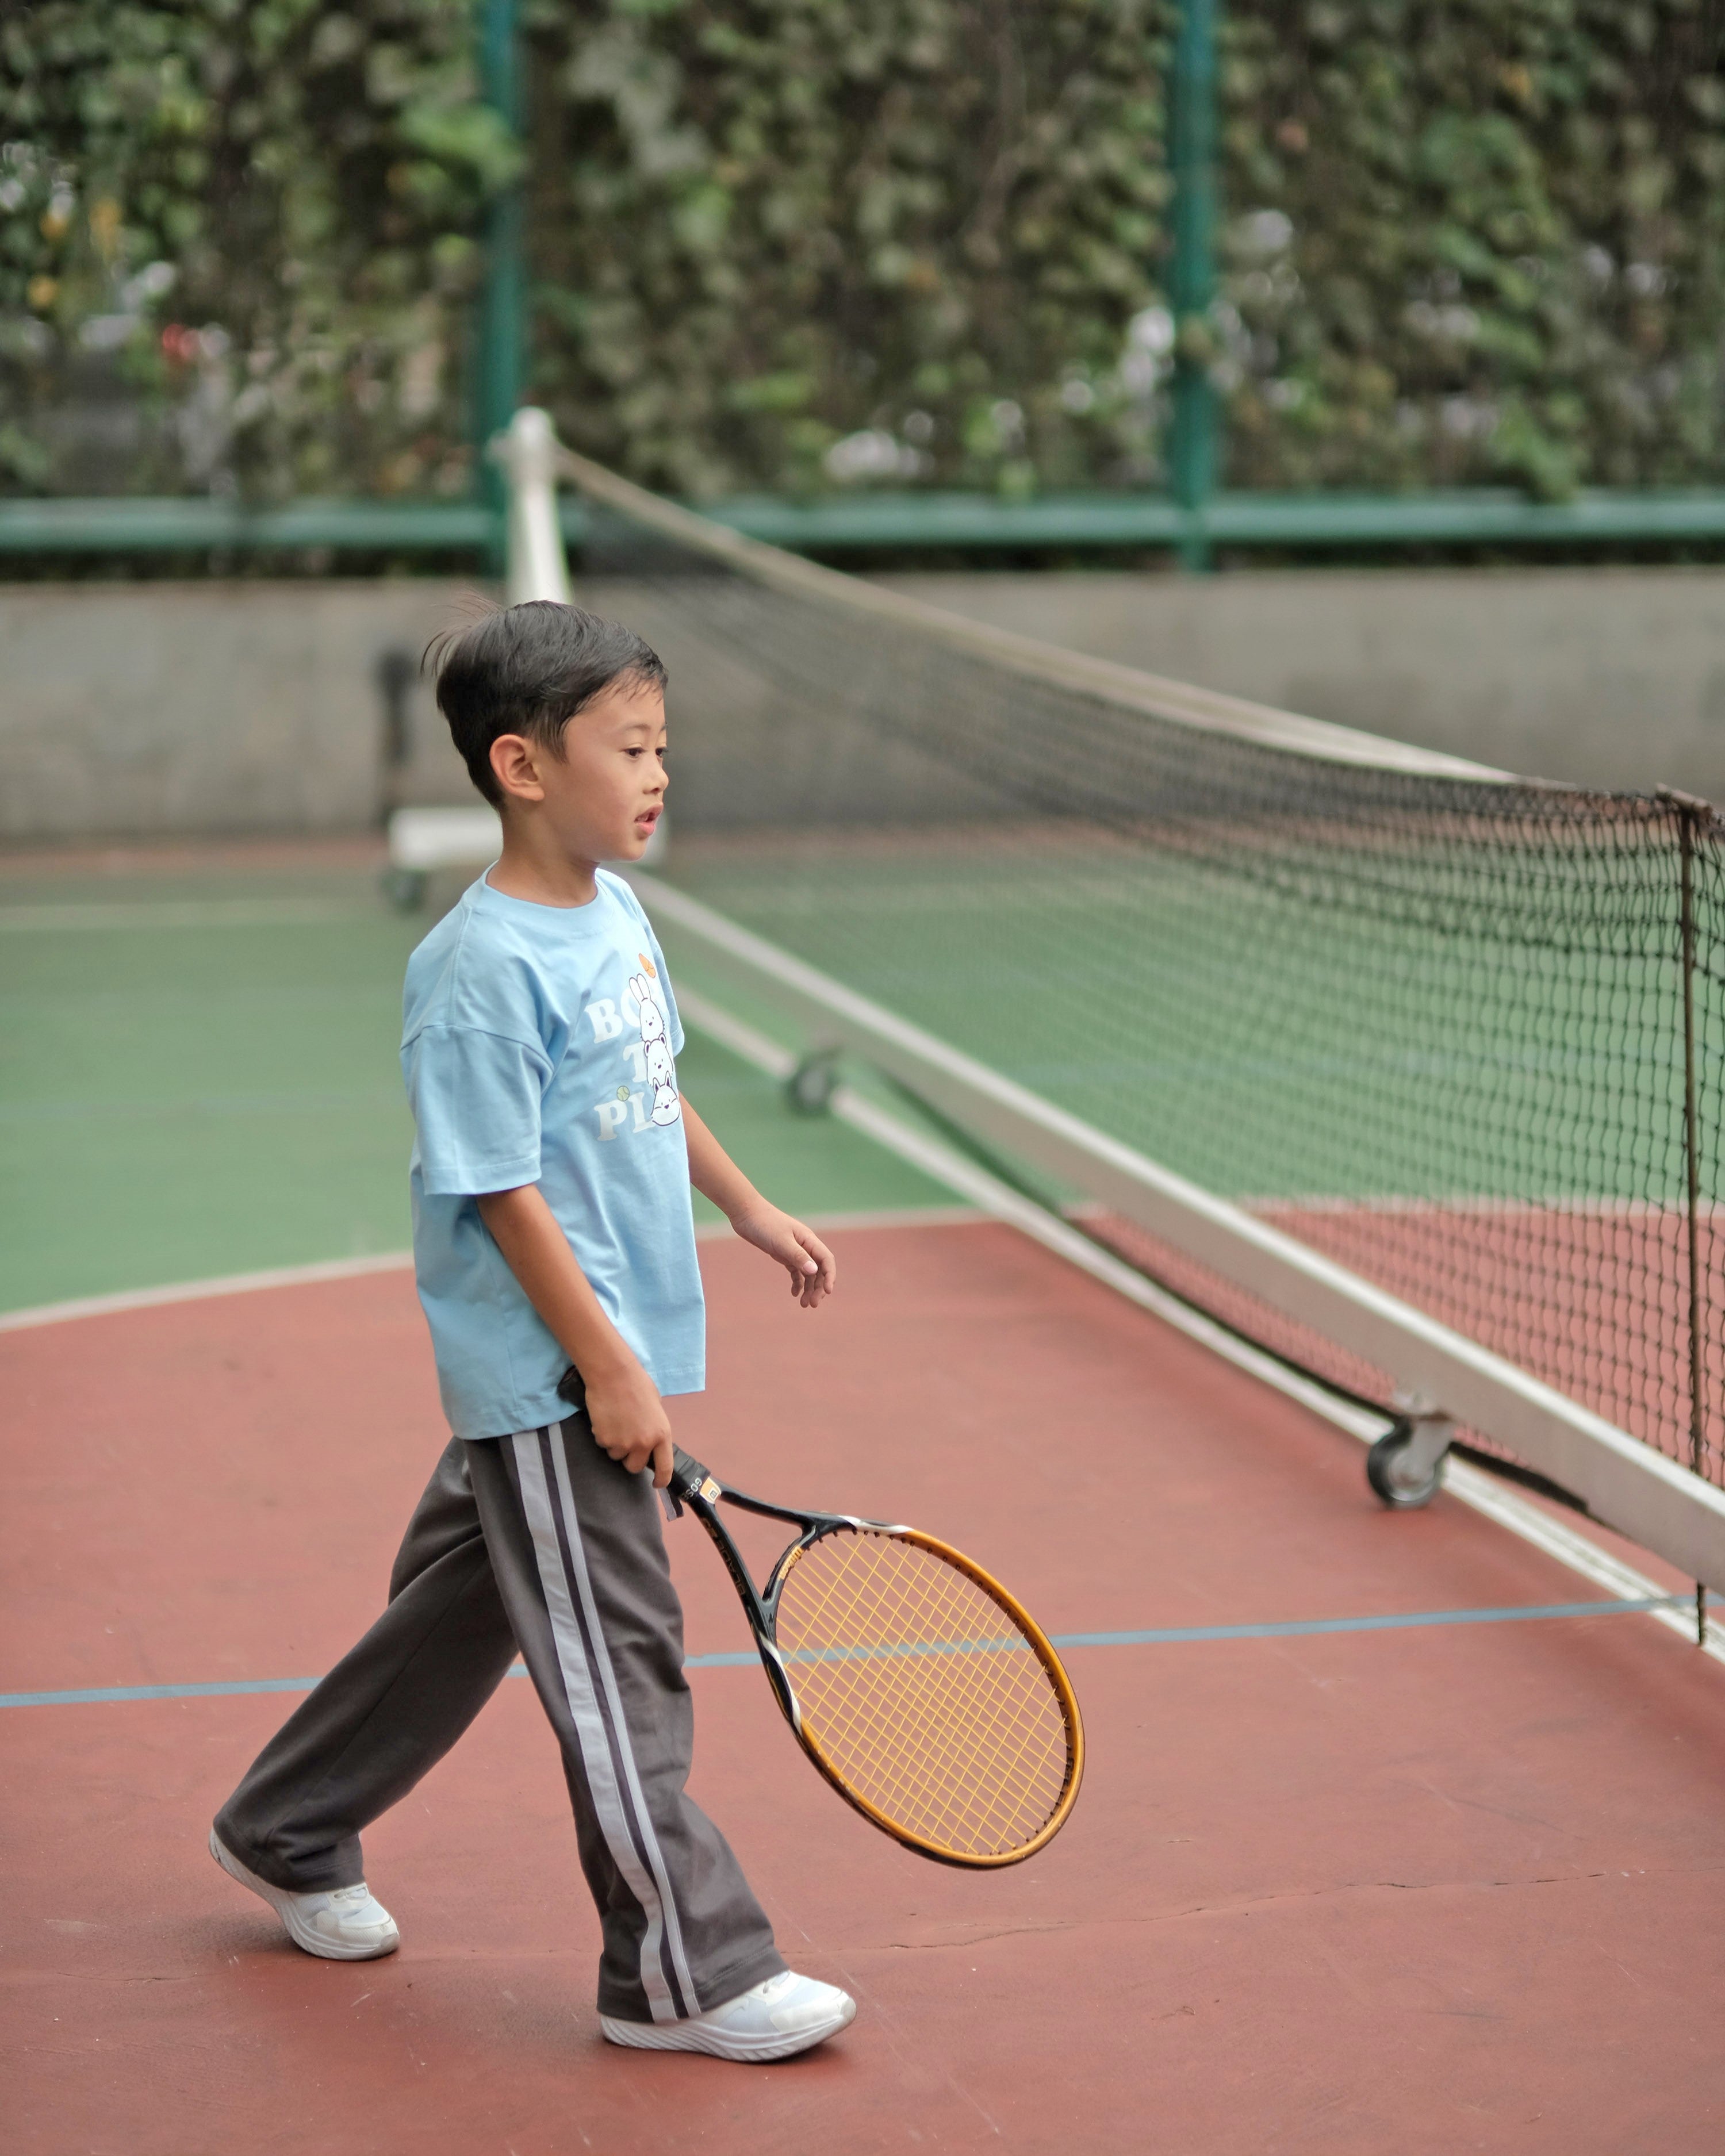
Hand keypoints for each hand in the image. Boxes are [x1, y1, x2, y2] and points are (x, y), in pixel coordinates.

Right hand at [583, 1359, 674, 1485]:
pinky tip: (606, 1418)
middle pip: (635, 1466)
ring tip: (616, 1422)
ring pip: (616, 1455)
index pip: (665, 1468)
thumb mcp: (655, 1409)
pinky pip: (603, 1444)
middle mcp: (644, 1443)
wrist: (613, 1374)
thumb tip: (650, 1441)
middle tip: (627, 1441)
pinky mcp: (604, 1439)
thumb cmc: (637, 1385)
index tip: (656, 1483)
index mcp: (662, 1435)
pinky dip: (603, 1435)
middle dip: (630, 1458)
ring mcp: (623, 1443)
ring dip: (615, 1444)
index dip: (661, 1480)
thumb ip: (654, 1429)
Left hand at [731, 1203, 836, 1308]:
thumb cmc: (765, 1225)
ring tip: (803, 1304)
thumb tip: (814, 1271)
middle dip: (818, 1287)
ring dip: (808, 1288)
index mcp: (809, 1240)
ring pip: (808, 1273)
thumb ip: (798, 1256)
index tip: (827, 1292)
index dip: (830, 1276)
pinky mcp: (783, 1254)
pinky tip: (794, 1293)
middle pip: (818, 1270)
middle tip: (812, 1304)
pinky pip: (795, 1271)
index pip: (826, 1260)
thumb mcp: (781, 1242)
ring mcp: (795, 1250)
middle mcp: (805, 1246)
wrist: (746, 1214)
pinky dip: (797, 1283)